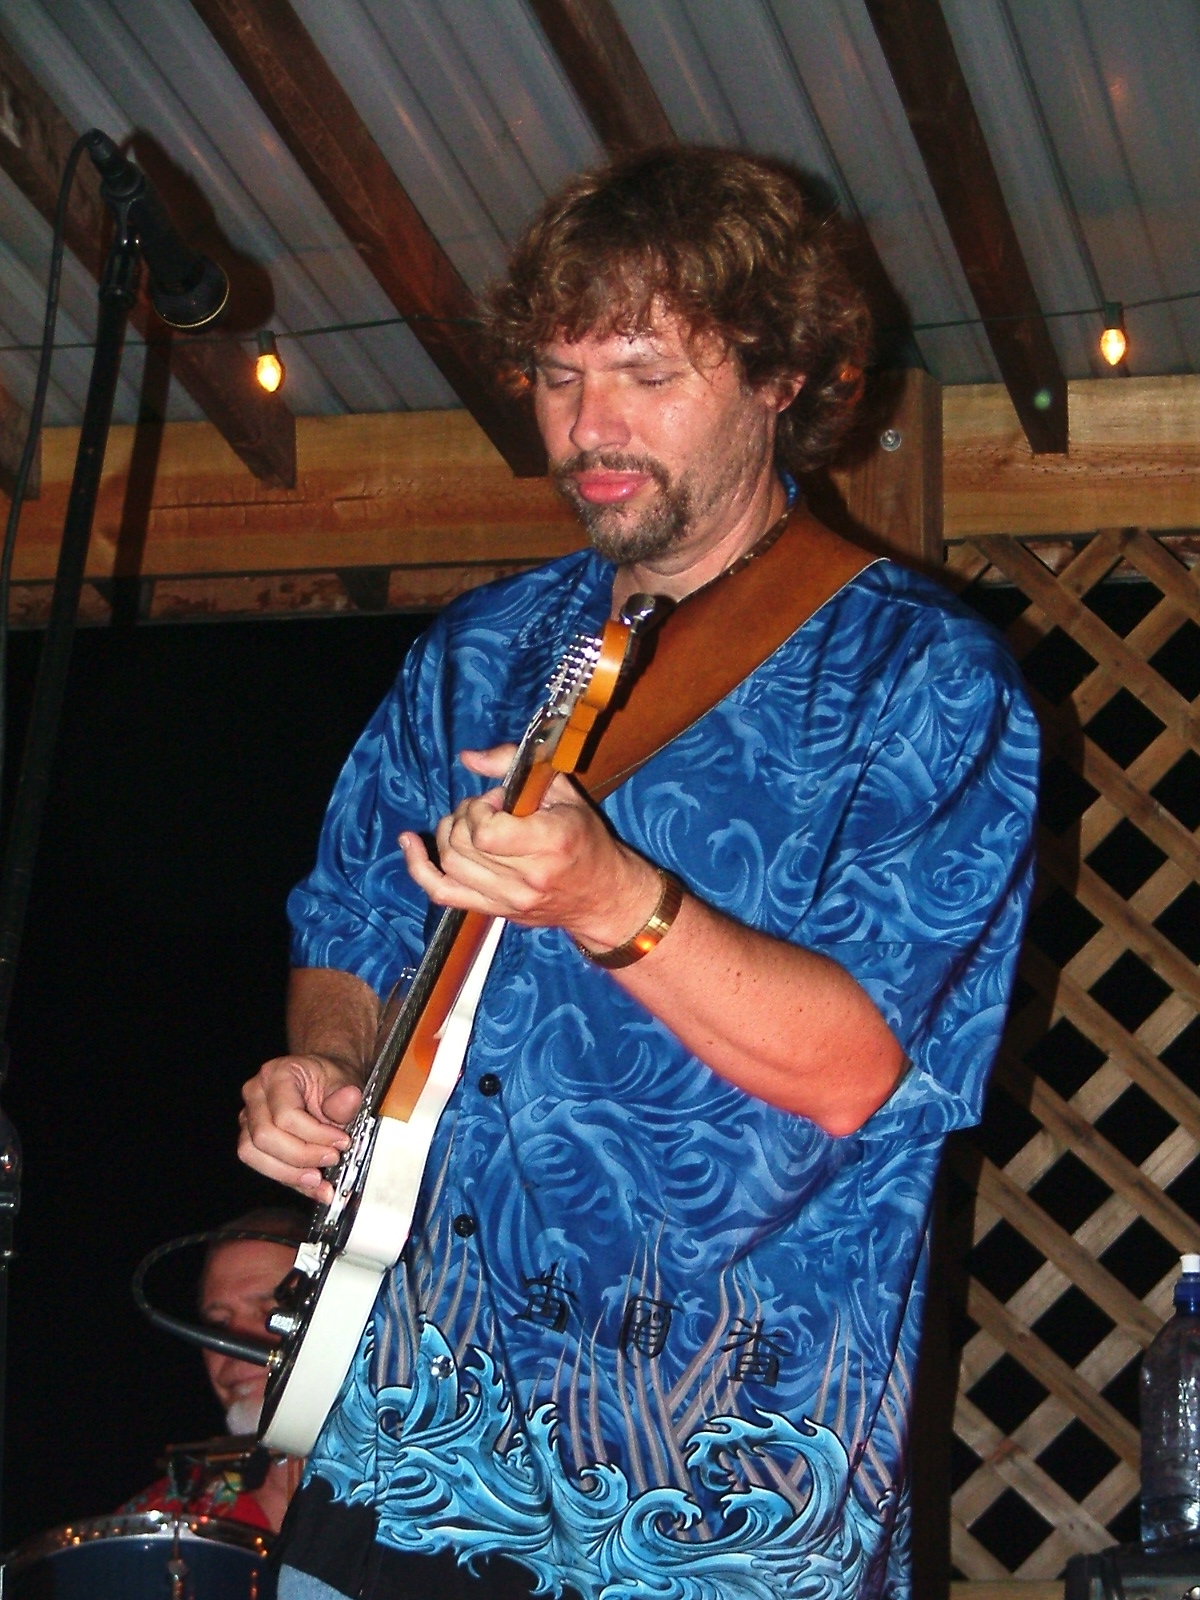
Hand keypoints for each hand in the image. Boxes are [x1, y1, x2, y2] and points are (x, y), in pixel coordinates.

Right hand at [239, 1054, 362, 1203]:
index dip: (315, 1135)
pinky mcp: (251, 1138)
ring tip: (319, 1180)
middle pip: (264, 1137)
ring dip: (289, 1173)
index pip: (286, 1114)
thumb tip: (349, 1100)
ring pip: (253, 1154)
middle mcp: (256, 1093)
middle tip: (332, 1159)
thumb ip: (344, 1097)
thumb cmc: (330, 1079)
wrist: (322, 1079)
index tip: (341, 1142)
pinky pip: (260, 1163)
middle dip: (301, 1156)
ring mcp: (249, 1116)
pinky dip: (287, 1178)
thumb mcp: (345, 1080)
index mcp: (277, 1074)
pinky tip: (312, 1186)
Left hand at [399, 745, 660, 947]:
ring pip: (449, 864)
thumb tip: (469, 758)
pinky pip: (441, 892)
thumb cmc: (586, 840)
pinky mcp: (494, 910)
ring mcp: (508, 901)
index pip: (486, 832)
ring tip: (469, 823)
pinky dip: (418, 866)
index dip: (481, 808)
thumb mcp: (564, 792)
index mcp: (550, 843)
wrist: (603, 896)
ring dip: (449, 834)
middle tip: (487, 809)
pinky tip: (409, 843)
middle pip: (463, 845)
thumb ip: (515, 766)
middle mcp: (526, 878)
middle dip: (465, 816)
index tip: (500, 800)